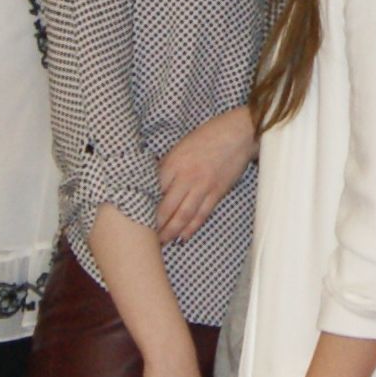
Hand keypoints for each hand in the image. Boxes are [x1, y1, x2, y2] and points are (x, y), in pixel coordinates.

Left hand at [157, 108, 256, 243]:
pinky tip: (183, 236)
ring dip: (172, 231)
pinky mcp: (217, 193)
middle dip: (155, 225)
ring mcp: (203, 186)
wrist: (239, 134)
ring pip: (183, 215)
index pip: (153, 190)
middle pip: (166, 208)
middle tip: (146, 237)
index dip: (144, 206)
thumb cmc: (208, 136)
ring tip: (163, 242)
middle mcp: (186, 177)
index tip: (136, 217)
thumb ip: (167, 165)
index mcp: (174, 163)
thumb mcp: (180, 146)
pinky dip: (192, 228)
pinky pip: (202, 214)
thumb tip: (152, 181)